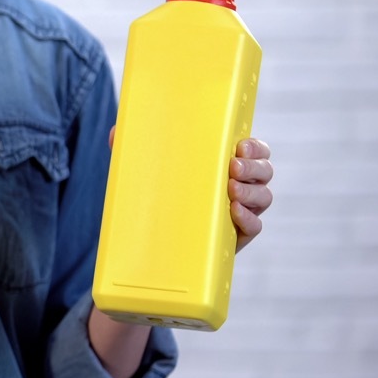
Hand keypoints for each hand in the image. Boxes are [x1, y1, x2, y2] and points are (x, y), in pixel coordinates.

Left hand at [107, 127, 272, 252]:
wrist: (158, 243)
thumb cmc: (161, 196)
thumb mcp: (149, 171)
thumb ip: (133, 149)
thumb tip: (114, 133)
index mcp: (225, 164)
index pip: (255, 150)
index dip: (255, 147)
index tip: (239, 146)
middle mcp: (240, 185)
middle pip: (264, 171)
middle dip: (254, 167)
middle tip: (232, 167)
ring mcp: (241, 211)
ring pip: (264, 197)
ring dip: (252, 192)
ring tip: (231, 190)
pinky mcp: (236, 236)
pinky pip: (255, 227)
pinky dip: (248, 219)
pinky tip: (235, 213)